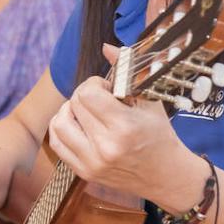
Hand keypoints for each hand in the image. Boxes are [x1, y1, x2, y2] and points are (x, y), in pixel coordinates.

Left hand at [46, 44, 192, 203]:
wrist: (166, 176)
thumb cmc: (160, 135)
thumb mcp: (150, 100)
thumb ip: (126, 71)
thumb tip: (106, 47)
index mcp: (124, 126)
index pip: (88, 93)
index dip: (95, 83)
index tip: (108, 88)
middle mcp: (106, 146)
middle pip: (74, 104)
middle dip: (85, 94)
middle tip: (101, 99)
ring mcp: (92, 162)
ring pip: (59, 123)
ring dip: (69, 110)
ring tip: (85, 111)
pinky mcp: (84, 173)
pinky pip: (57, 143)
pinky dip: (62, 128)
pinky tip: (76, 124)